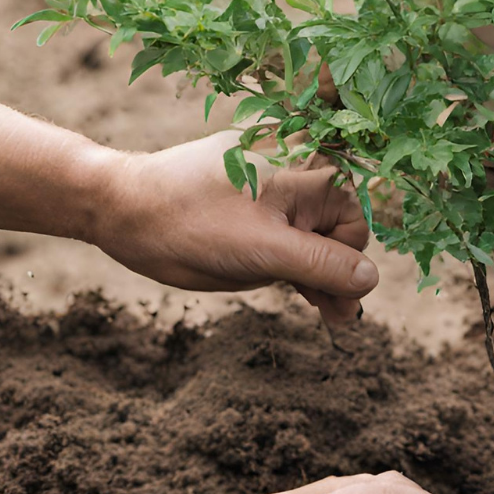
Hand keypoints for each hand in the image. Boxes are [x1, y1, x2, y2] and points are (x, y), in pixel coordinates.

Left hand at [91, 131, 377, 326]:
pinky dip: (292, 262)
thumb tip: (371, 280)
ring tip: (322, 311)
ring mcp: (272, 189)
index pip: (354, 229)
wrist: (122, 208)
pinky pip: (286, 233)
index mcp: (308, 175)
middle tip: (334, 318)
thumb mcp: (265, 251)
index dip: (347, 269)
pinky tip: (296, 289)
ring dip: (316, 274)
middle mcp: (296, 176)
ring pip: (311, 238)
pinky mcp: (250, 202)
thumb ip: (322, 265)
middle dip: (334, 274)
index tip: (337, 306)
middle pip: (336, 234)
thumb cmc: (192, 224)